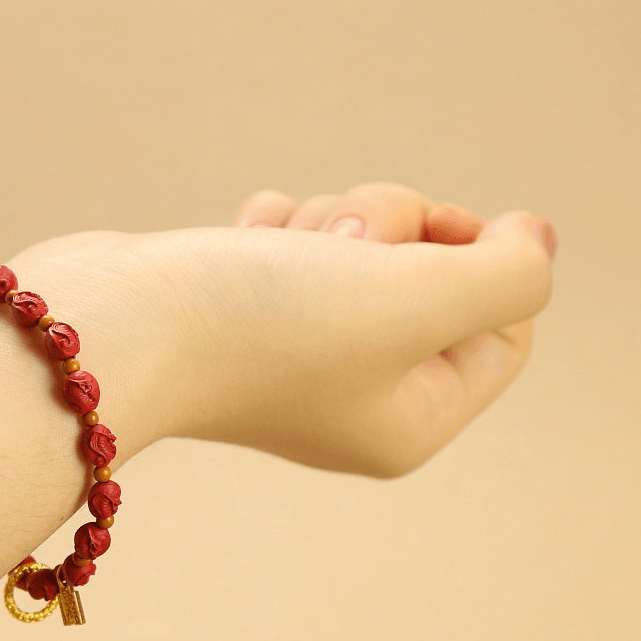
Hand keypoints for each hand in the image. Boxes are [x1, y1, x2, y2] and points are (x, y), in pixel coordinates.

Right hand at [14, 182, 553, 478]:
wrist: (111, 325)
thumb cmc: (261, 325)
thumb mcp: (418, 299)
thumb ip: (510, 274)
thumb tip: (529, 241)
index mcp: (409, 421)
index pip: (505, 328)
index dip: (485, 260)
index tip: (434, 233)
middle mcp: (357, 397)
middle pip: (436, 275)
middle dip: (395, 230)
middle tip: (344, 247)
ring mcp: (298, 352)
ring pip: (368, 242)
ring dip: (332, 218)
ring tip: (279, 248)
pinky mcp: (248, 305)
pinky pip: (305, 235)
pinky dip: (281, 224)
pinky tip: (241, 245)